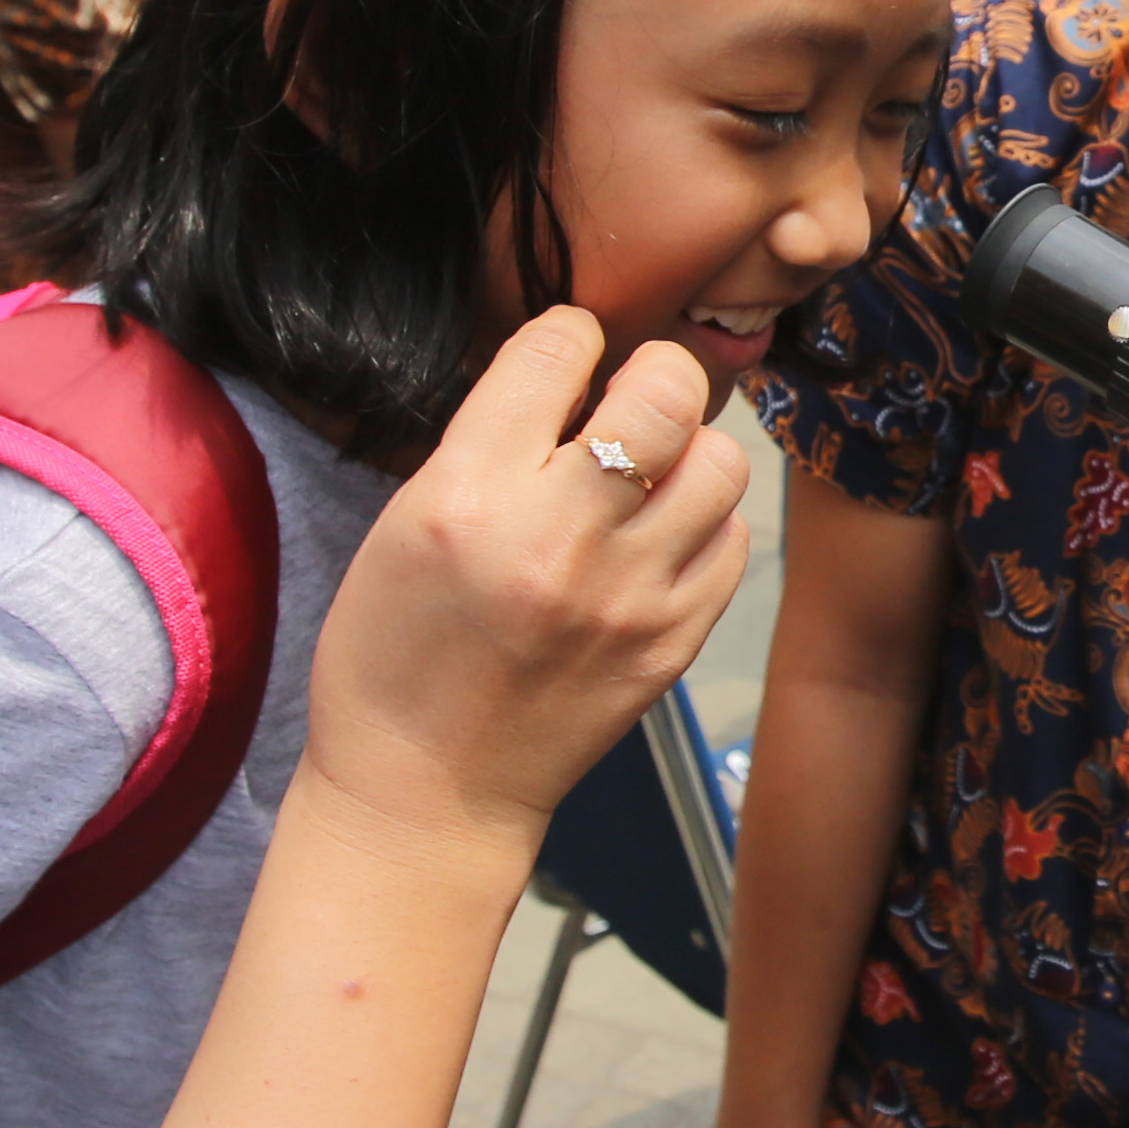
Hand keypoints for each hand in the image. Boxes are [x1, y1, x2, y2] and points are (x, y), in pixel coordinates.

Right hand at [296, 307, 749, 842]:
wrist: (426, 791)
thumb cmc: (396, 655)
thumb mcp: (404, 522)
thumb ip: (488, 442)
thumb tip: (572, 374)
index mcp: (468, 497)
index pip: (555, 349)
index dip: (566, 337)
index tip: (565, 355)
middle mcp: (558, 538)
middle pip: (666, 391)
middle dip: (652, 372)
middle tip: (630, 396)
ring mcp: (627, 595)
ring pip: (720, 461)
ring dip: (689, 450)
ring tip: (649, 474)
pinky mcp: (671, 642)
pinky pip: (731, 540)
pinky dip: (704, 524)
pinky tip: (659, 539)